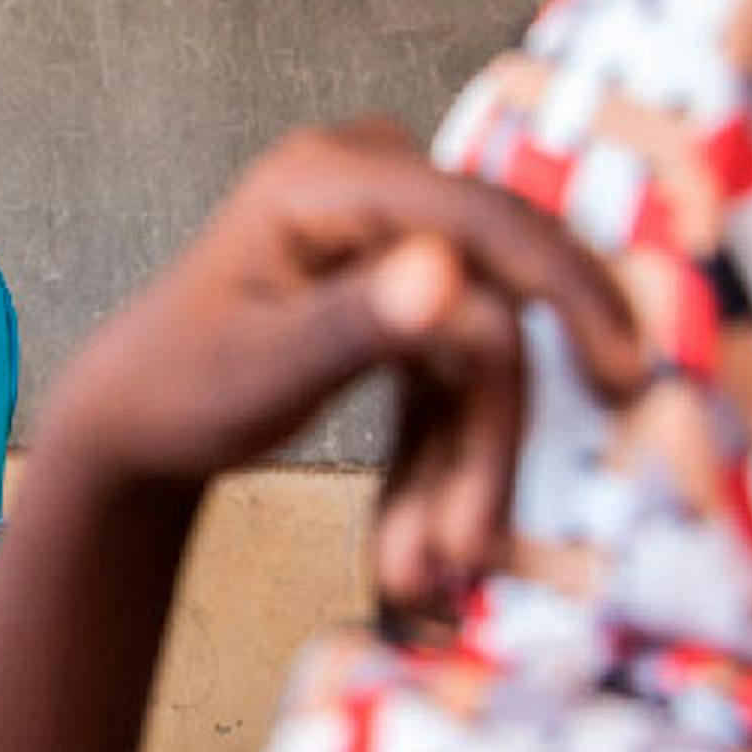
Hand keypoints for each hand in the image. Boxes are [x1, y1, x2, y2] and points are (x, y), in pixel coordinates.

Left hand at [31, 119, 645, 605]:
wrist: (126, 426)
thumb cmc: (173, 388)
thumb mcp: (261, 367)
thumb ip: (356, 322)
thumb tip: (451, 275)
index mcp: (326, 177)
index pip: (481, 218)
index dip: (565, 290)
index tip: (626, 374)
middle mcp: (367, 187)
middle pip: (491, 301)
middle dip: (484, 436)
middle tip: (474, 549)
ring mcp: (387, 239)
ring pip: (477, 357)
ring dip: (458, 469)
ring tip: (418, 574)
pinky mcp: (402, 292)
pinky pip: (452, 377)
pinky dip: (441, 460)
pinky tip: (415, 545)